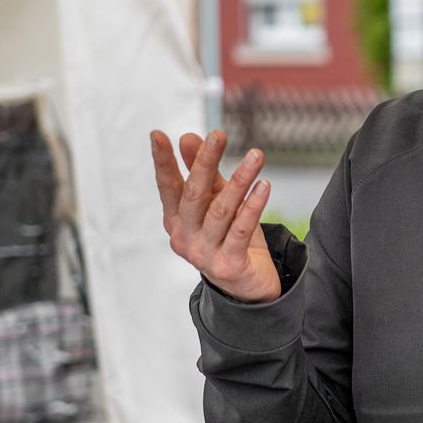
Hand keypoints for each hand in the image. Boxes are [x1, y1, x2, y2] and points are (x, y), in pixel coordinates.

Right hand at [149, 129, 280, 303]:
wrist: (249, 288)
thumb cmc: (231, 239)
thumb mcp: (217, 203)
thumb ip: (204, 174)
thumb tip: (188, 137)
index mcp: (176, 222)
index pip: (167, 187)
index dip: (162, 162)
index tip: (158, 134)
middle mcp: (185, 238)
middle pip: (194, 195)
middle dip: (205, 163)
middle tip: (218, 134)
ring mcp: (204, 254)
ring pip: (221, 211)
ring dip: (240, 181)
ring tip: (256, 156)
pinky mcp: (228, 265)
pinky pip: (241, 230)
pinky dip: (253, 206)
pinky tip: (264, 186)